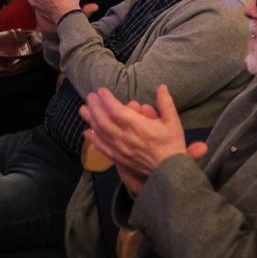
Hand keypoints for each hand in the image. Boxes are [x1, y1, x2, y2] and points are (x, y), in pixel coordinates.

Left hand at [79, 85, 206, 194]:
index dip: (106, 100)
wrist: (168, 170)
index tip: (101, 91)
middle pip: (104, 120)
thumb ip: (166, 103)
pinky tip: (86, 132)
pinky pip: (102, 147)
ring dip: (90, 120)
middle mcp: (125, 137)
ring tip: (83, 109)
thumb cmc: (171, 144)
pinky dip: (93, 139)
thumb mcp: (173, 121)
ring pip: (101, 132)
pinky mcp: (118, 158)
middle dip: (95, 107)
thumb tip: (161, 86)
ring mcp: (119, 148)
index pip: (116, 110)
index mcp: (138, 126)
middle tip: (90, 96)